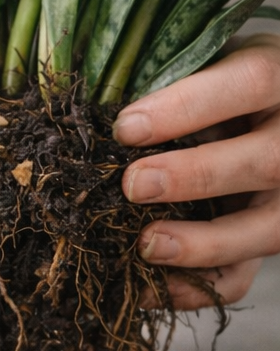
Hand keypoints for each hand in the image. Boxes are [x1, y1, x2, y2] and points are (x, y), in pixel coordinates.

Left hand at [113, 34, 279, 308]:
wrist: (255, 112)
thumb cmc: (206, 81)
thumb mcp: (198, 61)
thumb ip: (162, 78)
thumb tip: (89, 107)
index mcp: (278, 76)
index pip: (250, 83)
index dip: (188, 108)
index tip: (126, 128)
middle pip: (267, 161)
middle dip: (196, 176)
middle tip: (133, 185)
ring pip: (267, 229)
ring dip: (203, 244)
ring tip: (145, 245)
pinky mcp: (268, 238)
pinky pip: (241, 278)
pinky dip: (192, 289)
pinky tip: (143, 288)